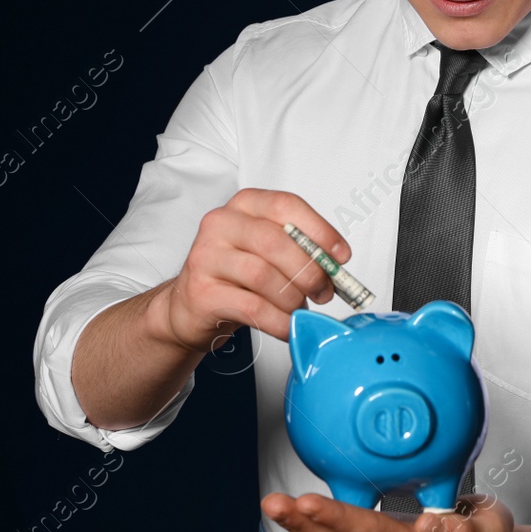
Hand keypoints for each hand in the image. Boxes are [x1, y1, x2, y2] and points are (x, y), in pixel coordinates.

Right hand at [158, 188, 350, 352]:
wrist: (190, 306)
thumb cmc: (235, 276)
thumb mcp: (266, 251)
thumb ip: (298, 249)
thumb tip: (335, 266)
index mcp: (243, 206)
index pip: (286, 206)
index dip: (320, 231)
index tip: (340, 256)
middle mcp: (221, 224)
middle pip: (276, 242)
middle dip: (310, 271)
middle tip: (323, 291)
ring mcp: (206, 257)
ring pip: (264, 276)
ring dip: (293, 299)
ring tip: (300, 309)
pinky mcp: (202, 293)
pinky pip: (253, 308)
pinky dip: (279, 321)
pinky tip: (287, 326)